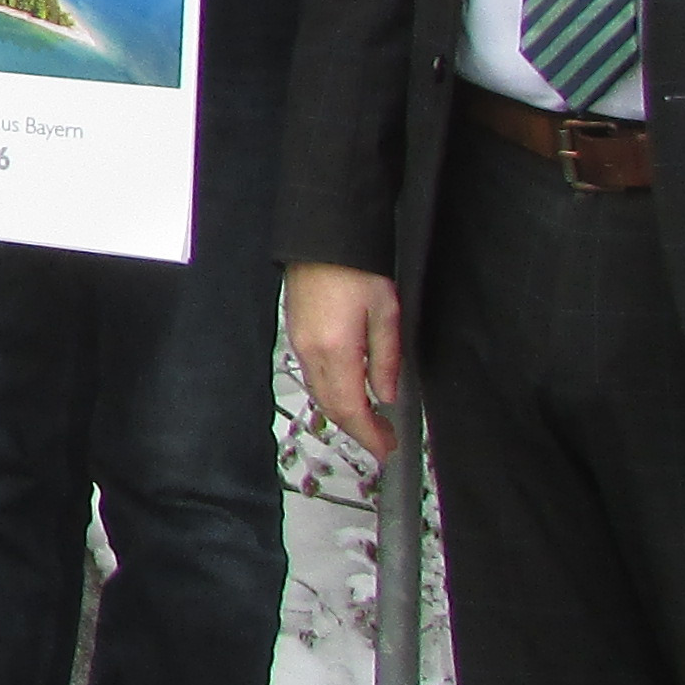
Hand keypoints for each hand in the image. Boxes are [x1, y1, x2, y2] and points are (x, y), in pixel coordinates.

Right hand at [285, 261, 404, 461]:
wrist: (324, 236)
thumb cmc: (356, 267)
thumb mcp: (387, 313)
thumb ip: (386, 358)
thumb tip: (387, 394)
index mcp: (336, 349)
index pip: (351, 408)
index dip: (369, 434)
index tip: (386, 448)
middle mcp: (311, 351)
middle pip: (332, 407)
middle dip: (358, 429)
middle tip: (383, 440)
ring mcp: (299, 343)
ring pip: (320, 394)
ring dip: (344, 413)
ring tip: (371, 421)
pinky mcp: (297, 334)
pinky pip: (312, 377)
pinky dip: (332, 393)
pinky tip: (349, 393)